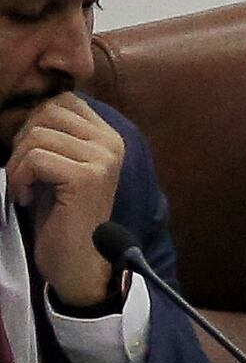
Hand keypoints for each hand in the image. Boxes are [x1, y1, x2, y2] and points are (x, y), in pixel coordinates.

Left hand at [7, 98, 127, 304]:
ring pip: (37, 135)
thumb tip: (26, 108)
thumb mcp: (60, 165)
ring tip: (25, 187)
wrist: (79, 261)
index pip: (64, 101)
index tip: (33, 155)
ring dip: (17, 163)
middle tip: (26, 172)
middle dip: (23, 140)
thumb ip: (56, 135)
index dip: (36, 122)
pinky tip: (25, 198)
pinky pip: (35, 159)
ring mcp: (102, 160)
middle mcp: (112, 143)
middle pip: (48, 112)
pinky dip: (19, 178)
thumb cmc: (62, 214)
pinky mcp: (86, 178)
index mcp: (109, 137)